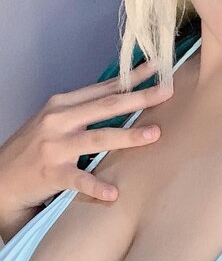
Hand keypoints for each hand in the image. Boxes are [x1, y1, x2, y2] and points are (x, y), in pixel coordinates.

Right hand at [0, 59, 172, 214]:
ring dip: (128, 136)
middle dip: (139, 98)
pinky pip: (79, 179)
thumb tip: (124, 100)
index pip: (104, 88)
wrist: (2, 178)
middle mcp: (59, 120)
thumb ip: (85, 111)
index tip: (158, 67)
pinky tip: (113, 193)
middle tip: (166, 91)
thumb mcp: (56, 122)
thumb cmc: (35, 148)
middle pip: (106, 106)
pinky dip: (97, 186)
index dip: (132, 77)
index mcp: (63, 104)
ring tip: (154, 134)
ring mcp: (55, 146)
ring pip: (98, 137)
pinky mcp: (52, 173)